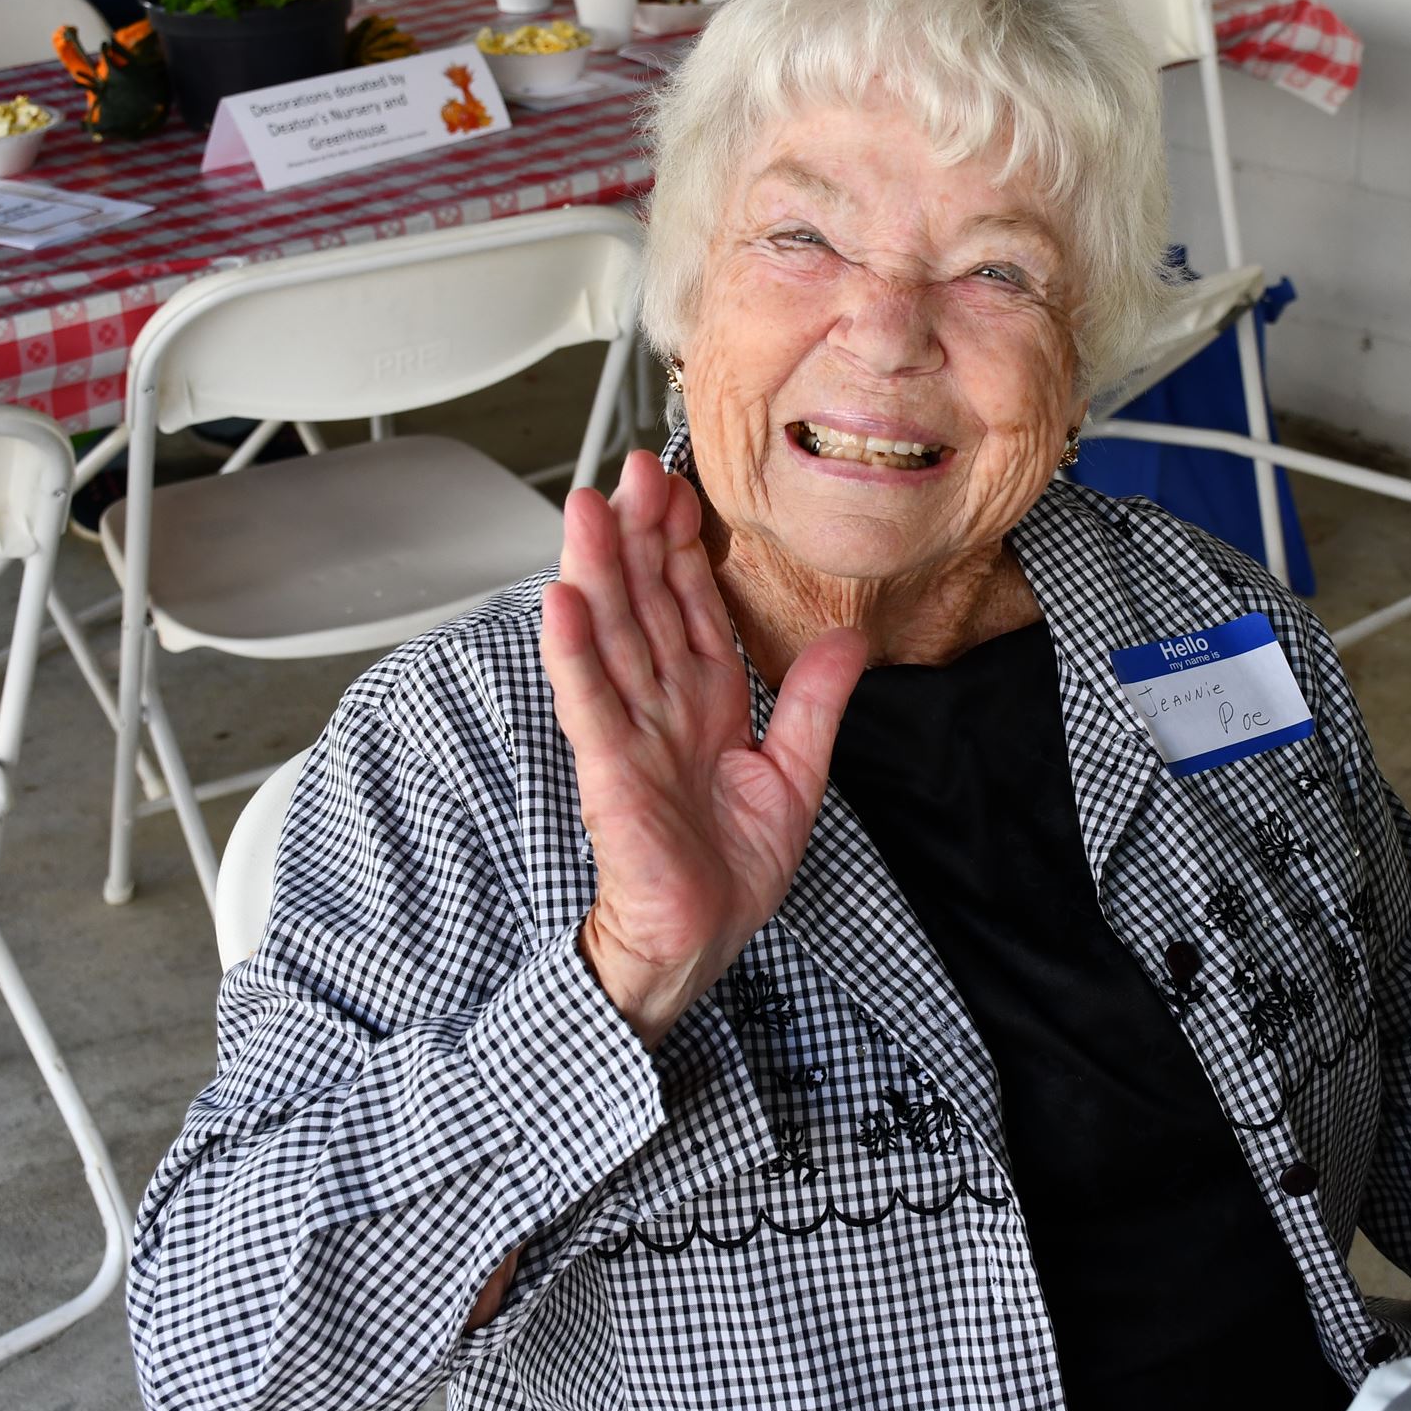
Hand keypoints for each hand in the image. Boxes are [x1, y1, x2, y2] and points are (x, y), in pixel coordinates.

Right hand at [540, 452, 863, 1047]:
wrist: (701, 942)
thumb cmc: (731, 871)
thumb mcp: (795, 776)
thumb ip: (815, 704)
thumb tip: (849, 638)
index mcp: (705, 700)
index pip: (689, 606)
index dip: (683, 546)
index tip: (681, 486)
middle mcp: (662, 706)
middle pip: (644, 604)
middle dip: (638, 536)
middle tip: (633, 469)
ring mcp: (630, 734)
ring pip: (611, 637)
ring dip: (596, 571)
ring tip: (587, 509)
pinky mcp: (610, 773)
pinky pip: (590, 705)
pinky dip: (574, 654)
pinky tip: (561, 602)